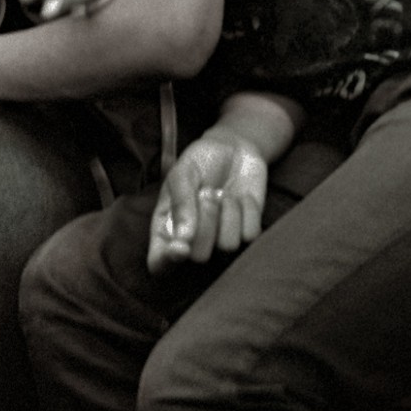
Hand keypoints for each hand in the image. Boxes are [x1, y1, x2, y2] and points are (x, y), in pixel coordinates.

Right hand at [147, 132, 266, 273]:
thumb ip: (181, 203)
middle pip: (199, 256)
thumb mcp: (182, 173)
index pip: (160, 263)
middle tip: (207, 193)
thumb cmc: (199, 161)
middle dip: (206, 222)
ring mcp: (221, 238)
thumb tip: (183, 238)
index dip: (168, 262)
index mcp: (167, 229)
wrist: (232, 147)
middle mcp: (193, 240)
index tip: (182, 246)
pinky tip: (241, 197)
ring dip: (228, 212)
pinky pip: (250, 235)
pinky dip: (247, 210)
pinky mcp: (246, 233)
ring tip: (222, 192)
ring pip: (227, 246)